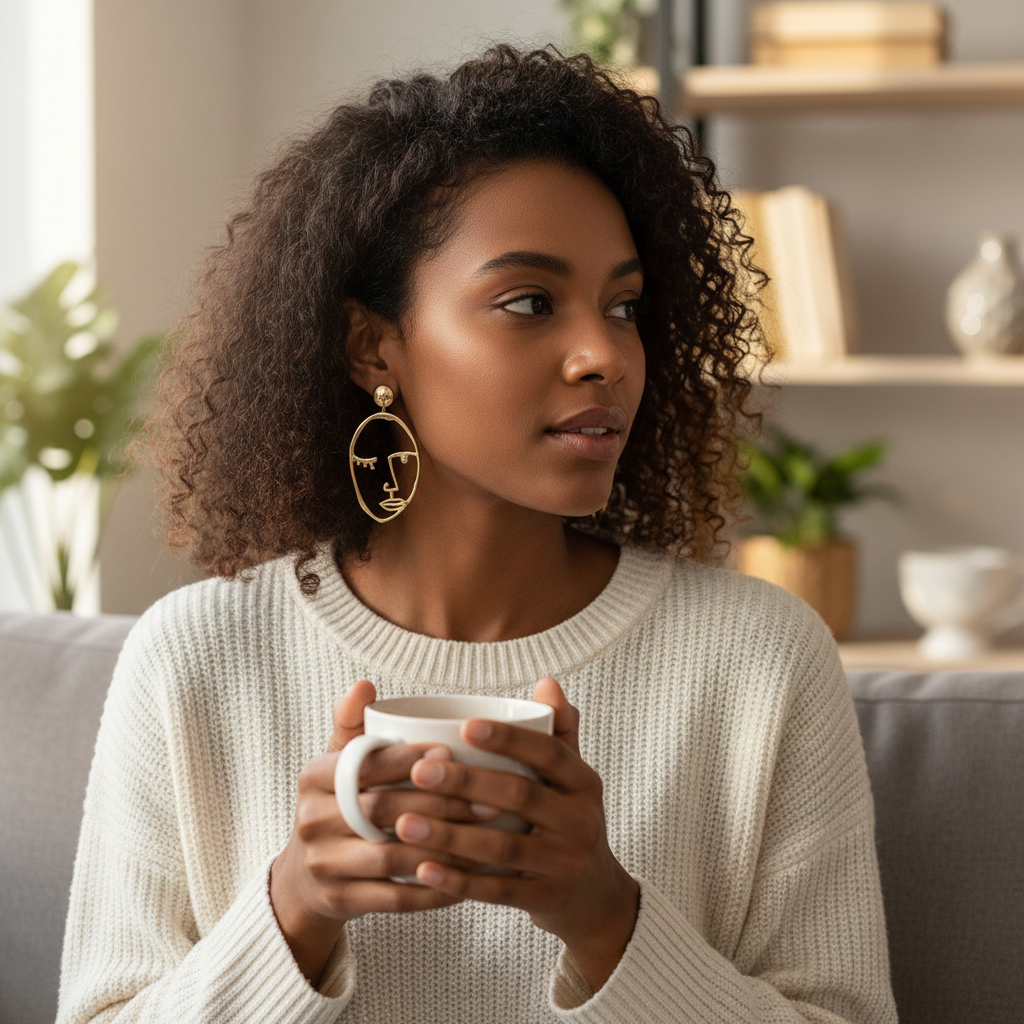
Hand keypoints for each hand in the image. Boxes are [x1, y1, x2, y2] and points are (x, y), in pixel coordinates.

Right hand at [270, 680, 483, 984]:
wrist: (304, 879)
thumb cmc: (338, 805)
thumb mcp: (337, 762)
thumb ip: (353, 725)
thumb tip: (365, 685)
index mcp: (313, 776)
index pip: (365, 764)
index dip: (407, 759)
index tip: (451, 752)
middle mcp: (311, 820)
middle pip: (383, 811)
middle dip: (440, 804)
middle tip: (488, 800)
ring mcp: (324, 865)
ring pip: (393, 857)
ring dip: (445, 848)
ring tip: (488, 838)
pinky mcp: (341, 902)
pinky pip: (396, 898)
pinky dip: (436, 888)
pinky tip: (471, 877)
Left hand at [393, 676, 638, 991]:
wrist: (595, 897)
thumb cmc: (569, 821)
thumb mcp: (573, 780)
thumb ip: (559, 733)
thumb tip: (547, 682)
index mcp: (584, 783)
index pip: (548, 753)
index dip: (509, 739)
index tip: (464, 727)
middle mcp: (581, 821)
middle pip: (520, 795)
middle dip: (466, 783)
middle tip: (418, 772)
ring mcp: (565, 864)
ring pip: (502, 847)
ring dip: (450, 835)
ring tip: (404, 823)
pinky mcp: (546, 901)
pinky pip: (498, 891)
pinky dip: (459, 881)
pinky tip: (423, 869)